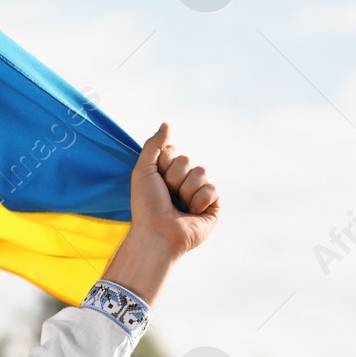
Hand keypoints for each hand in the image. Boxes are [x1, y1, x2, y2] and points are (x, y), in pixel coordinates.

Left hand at [131, 120, 219, 258]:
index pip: (173, 152)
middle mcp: (182, 183)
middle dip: (174, 176)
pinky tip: (192, 212)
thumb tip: (166, 124)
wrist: (158, 232)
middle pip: (187, 160)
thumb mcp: (143, 170)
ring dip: (186, 188)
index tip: (156, 178)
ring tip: (178, 204)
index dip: (164, 163)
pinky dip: (200, 199)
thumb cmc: (146, 205)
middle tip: (166, 194)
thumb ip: (154, 145)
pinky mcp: (211, 207)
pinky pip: (213, 189)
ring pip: (201, 172)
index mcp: (165, 175)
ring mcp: (197, 195)